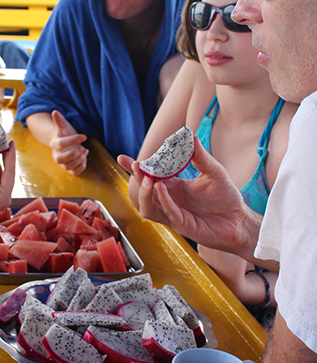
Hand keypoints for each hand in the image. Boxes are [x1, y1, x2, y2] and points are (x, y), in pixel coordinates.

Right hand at [50, 110, 87, 174]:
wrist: (67, 143)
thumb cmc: (66, 135)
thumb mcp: (64, 127)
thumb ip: (60, 120)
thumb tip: (55, 111)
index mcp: (54, 144)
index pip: (60, 144)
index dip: (73, 140)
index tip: (84, 136)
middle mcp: (57, 156)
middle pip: (60, 160)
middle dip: (73, 154)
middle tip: (82, 148)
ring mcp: (63, 164)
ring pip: (68, 167)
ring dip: (79, 160)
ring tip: (85, 151)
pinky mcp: (70, 169)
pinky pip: (75, 173)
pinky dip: (82, 166)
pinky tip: (85, 158)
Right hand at [118, 137, 253, 254]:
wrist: (240, 220)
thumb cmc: (226, 197)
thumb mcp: (213, 171)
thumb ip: (200, 156)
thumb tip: (190, 135)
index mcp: (173, 187)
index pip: (148, 177)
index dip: (133, 169)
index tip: (122, 157)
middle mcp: (169, 201)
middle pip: (143, 192)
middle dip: (137, 179)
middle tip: (137, 166)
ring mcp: (174, 215)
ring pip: (147, 208)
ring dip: (144, 194)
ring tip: (149, 179)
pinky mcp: (183, 227)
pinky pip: (168, 214)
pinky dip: (163, 201)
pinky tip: (162, 188)